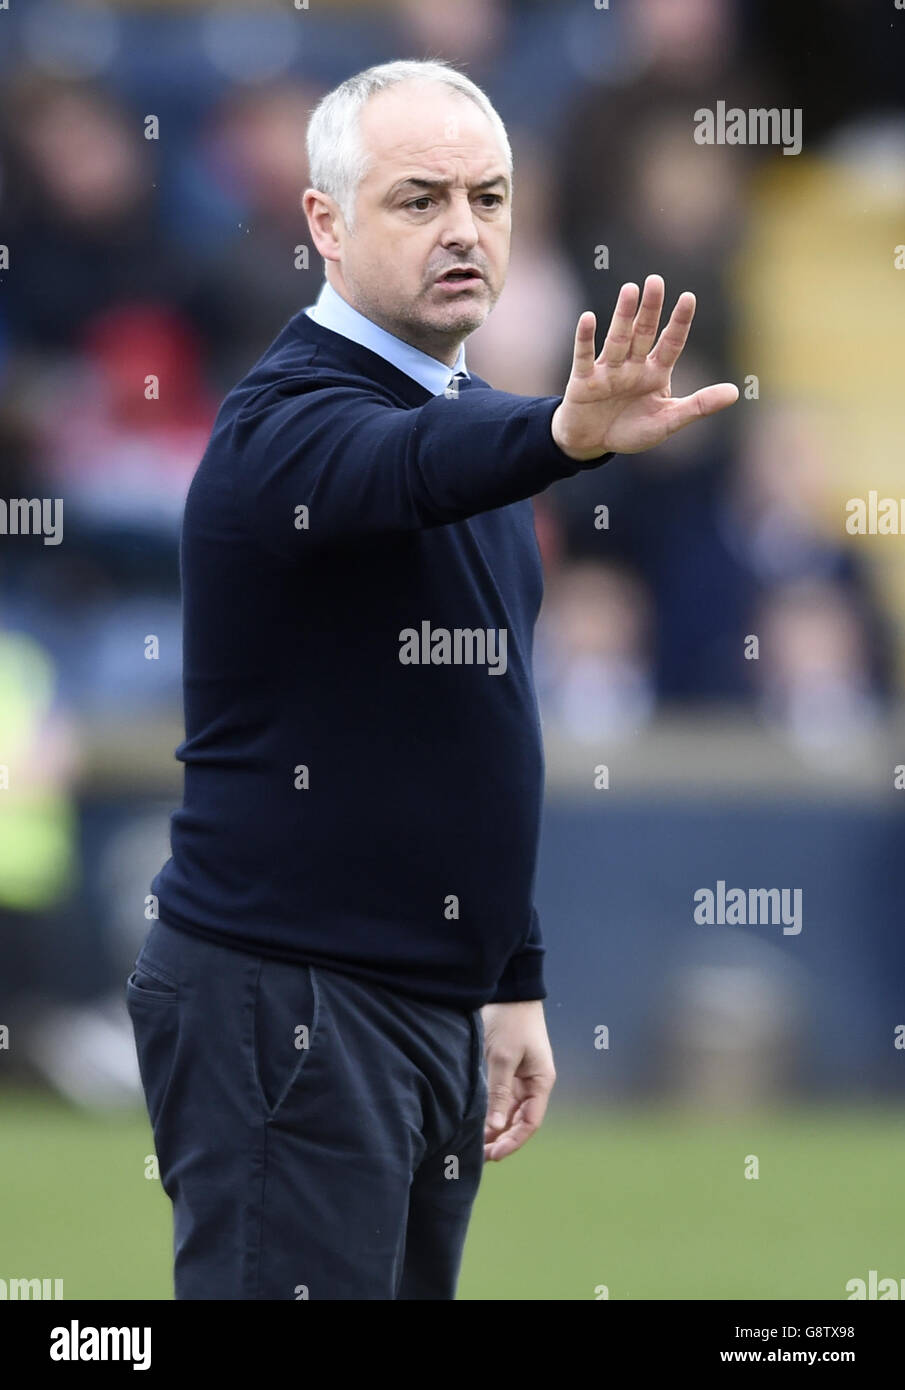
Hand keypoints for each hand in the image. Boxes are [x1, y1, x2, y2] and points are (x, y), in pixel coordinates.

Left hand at [481, 999, 554, 1160]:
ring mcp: (520, 1078)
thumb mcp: (503, 1057)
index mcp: (541, 1082)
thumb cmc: (510, 1021)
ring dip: (494, 1129)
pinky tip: (475, 1123)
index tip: (494, 1154)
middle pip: (520, 1121)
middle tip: (479, 1156)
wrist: (508, 992)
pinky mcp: (506, 1071)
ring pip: (509, 1113)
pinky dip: (490, 1113)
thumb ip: (499, 1092)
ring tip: (474, 1145)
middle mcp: (532, 1084)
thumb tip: (495, 1127)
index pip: (530, 1122)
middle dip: (502, 1139)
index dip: (514, 1141)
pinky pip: (500, 1100)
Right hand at [551, 275, 738, 460]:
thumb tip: (736, 392)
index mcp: (656, 373)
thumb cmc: (630, 430)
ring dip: (623, 316)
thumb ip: (698, 406)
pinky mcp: (583, 381)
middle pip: (644, 333)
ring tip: (630, 289)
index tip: (689, 297)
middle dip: (650, 308)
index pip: (671, 342)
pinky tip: (589, 318)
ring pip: (618, 339)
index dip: (680, 321)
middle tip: (656, 280)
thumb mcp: (667, 422)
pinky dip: (586, 339)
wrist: (591, 442)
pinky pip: (585, 357)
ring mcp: (608, 371)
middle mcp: (633, 366)